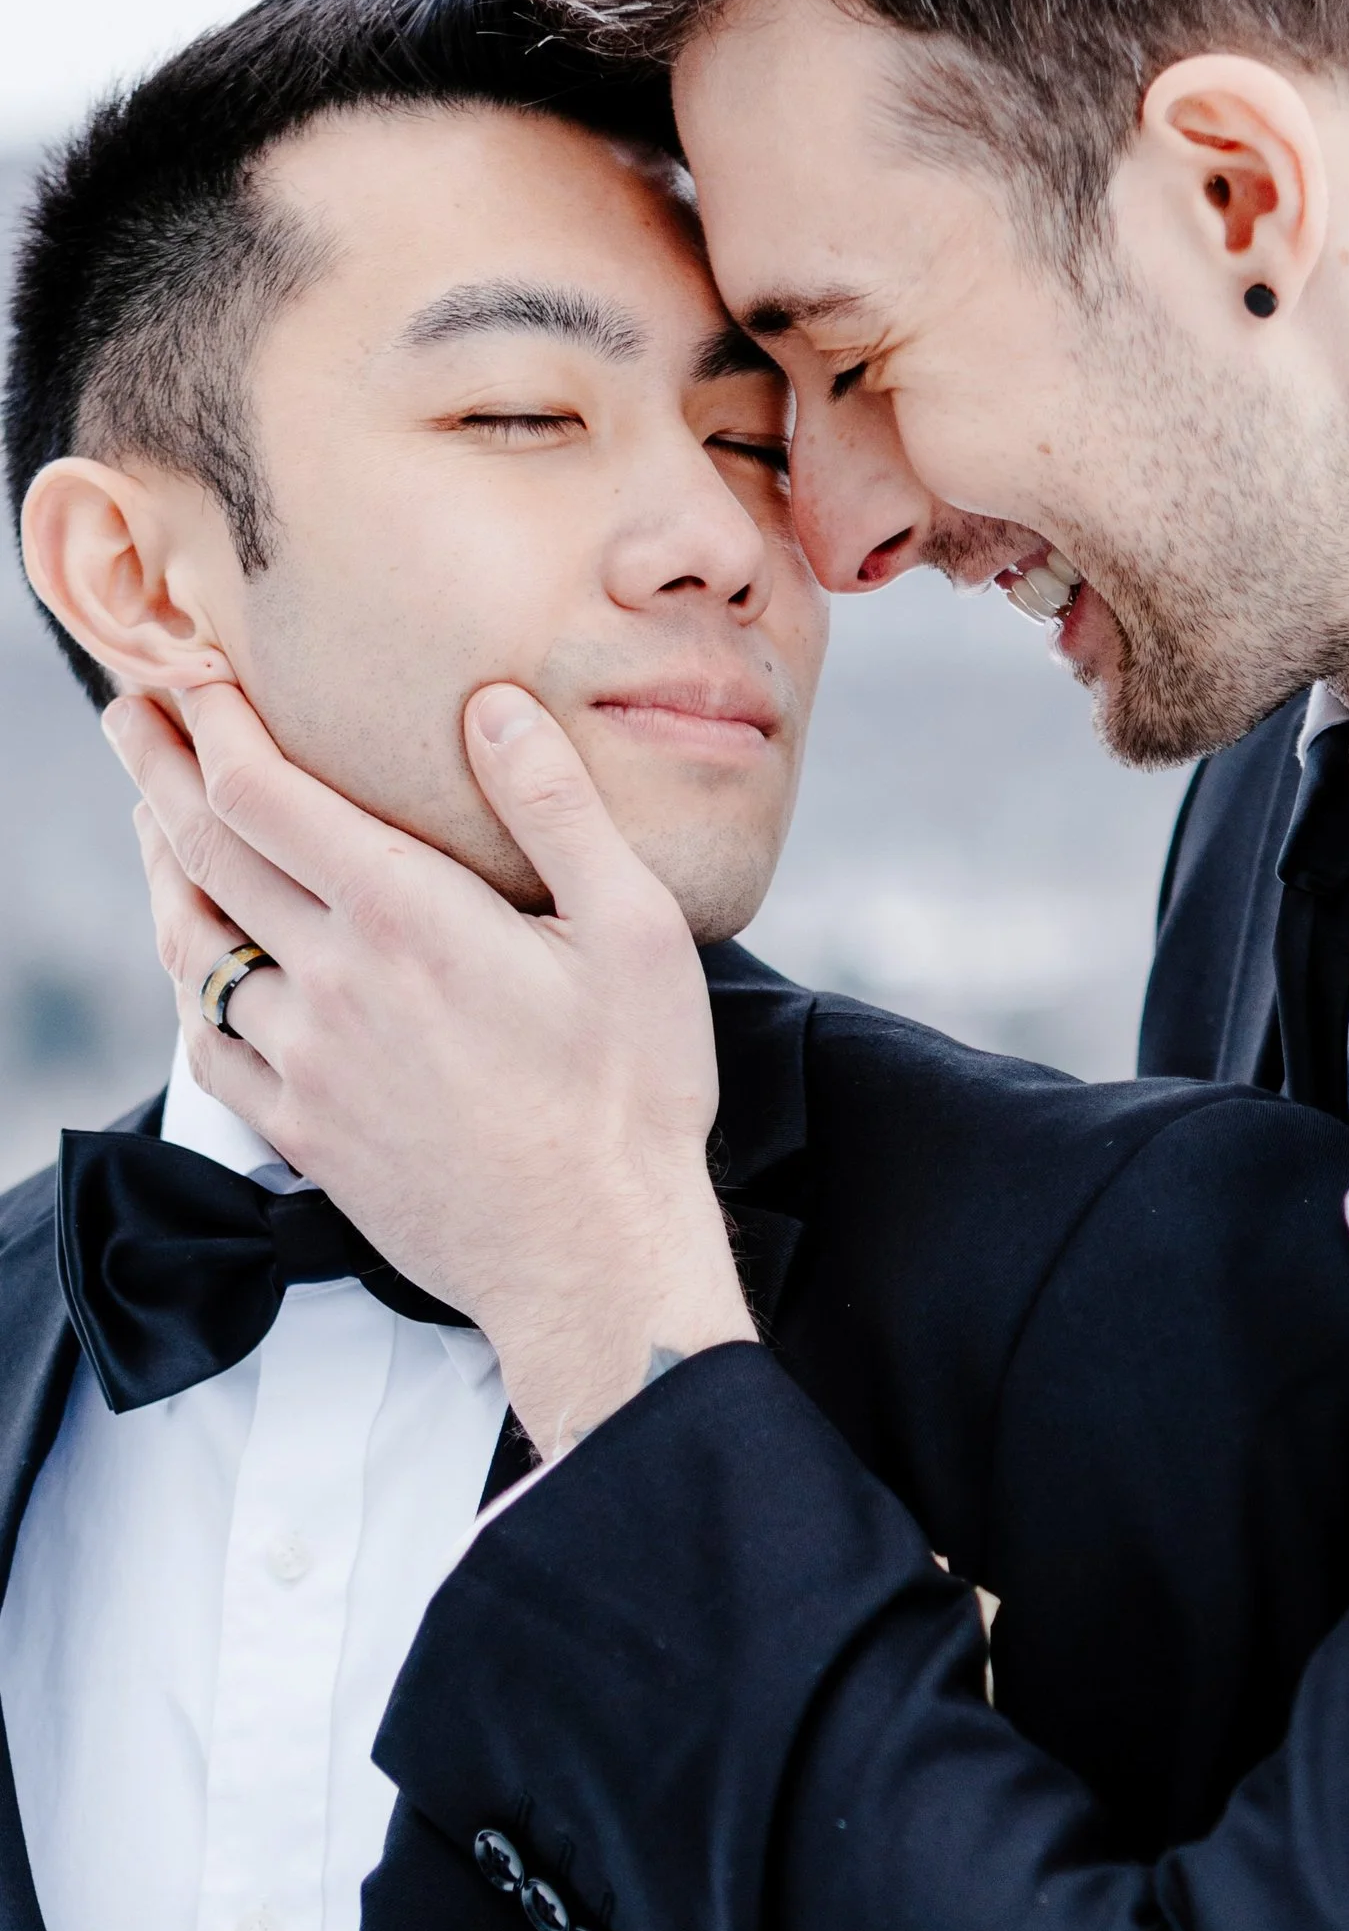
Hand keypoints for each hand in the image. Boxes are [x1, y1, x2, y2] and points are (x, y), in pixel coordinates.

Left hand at [109, 681, 755, 1455]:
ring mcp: (305, 1061)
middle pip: (205, 852)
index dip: (213, 722)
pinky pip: (208, 1044)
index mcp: (404, 914)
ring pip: (193, 945)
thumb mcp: (633, 930)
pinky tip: (196, 963)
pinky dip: (187, 985)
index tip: (192, 672)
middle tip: (134, 713)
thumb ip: (557, 808)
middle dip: (160, 769)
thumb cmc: (631, 1094)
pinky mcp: (303, 1130)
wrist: (594, 1259)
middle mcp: (332, 979)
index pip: (263, 792)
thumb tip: (494, 706)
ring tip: (155, 819)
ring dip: (161, 867)